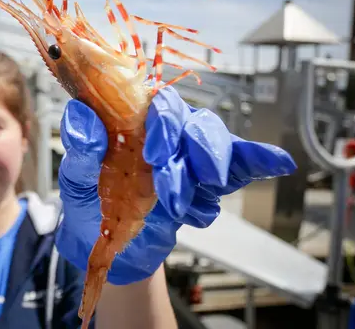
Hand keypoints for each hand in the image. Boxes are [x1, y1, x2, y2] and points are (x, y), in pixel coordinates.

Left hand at [55, 86, 296, 284]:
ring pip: (215, 143)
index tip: (156, 154)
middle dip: (191, 152)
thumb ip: (80, 152)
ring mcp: (188, 155)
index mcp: (130, 124)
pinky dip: (257, 160)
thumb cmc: (90, 207)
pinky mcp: (206, 179)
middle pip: (193, 122)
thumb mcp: (77, 183)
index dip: (163, 123)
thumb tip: (80, 117)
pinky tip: (278, 162)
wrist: (115, 250)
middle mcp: (163, 133)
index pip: (155, 104)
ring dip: (209, 171)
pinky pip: (239, 164)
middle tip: (171, 188)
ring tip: (184, 206)